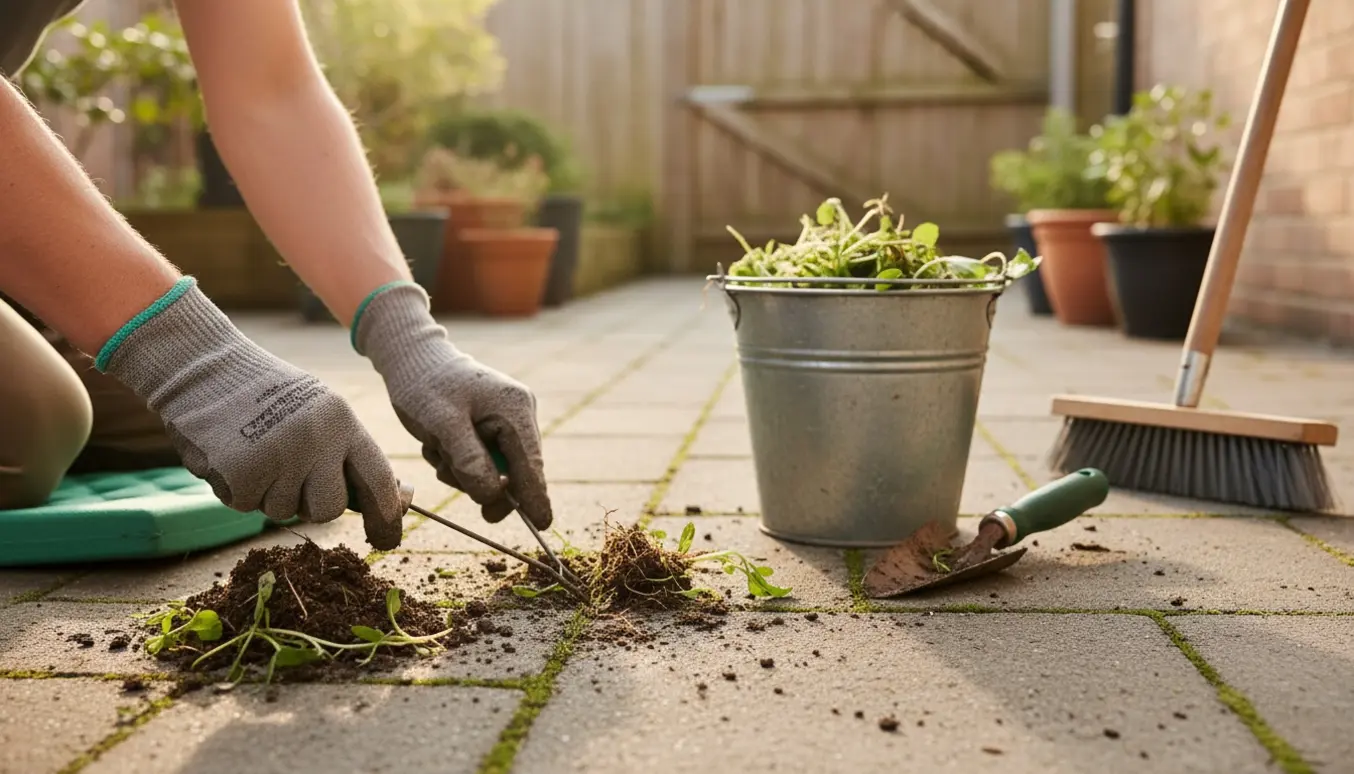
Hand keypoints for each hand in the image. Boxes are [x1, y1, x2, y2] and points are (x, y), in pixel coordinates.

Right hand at [100, 279, 404, 548]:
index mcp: (342, 422)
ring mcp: (280, 459)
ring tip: (256, 450)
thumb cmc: (269, 396)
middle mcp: (317, 442)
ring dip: (268, 492)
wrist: (206, 372)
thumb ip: (349, 453)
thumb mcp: (320, 411)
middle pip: (329, 509)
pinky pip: (247, 505)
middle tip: (290, 475)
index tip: (387, 538)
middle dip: (311, 505)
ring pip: (283, 510)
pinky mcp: (242, 476)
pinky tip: (232, 454)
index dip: (386, 514)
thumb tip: (398, 499)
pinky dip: (238, 488)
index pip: (378, 478)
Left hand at [354, 283, 551, 528]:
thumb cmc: (424, 386)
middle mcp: (519, 412)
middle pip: (514, 470)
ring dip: (462, 469)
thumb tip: (494, 496)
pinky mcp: (492, 423)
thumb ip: (470, 462)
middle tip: (446, 471)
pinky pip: (483, 458)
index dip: (535, 497)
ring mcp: (508, 418)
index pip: (530, 464)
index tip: (543, 524)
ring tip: (436, 447)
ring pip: (495, 468)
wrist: (410, 357)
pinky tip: (439, 443)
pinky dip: (458, 460)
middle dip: (480, 479)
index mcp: (515, 409)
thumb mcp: (442, 425)